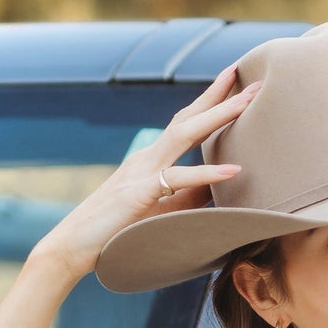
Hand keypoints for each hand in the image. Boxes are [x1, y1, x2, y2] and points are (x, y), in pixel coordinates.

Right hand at [31, 62, 260, 281]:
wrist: (73, 247)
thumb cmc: (115, 233)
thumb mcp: (161, 210)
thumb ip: (189, 195)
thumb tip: (223, 182)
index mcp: (151, 161)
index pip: (185, 123)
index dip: (211, 102)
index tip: (237, 82)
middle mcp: (147, 158)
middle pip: (188, 118)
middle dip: (221, 96)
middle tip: (254, 79)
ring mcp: (141, 172)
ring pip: (185, 134)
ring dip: (218, 115)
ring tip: (249, 102)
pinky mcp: (139, 193)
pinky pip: (179, 179)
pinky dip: (207, 173)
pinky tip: (233, 170)